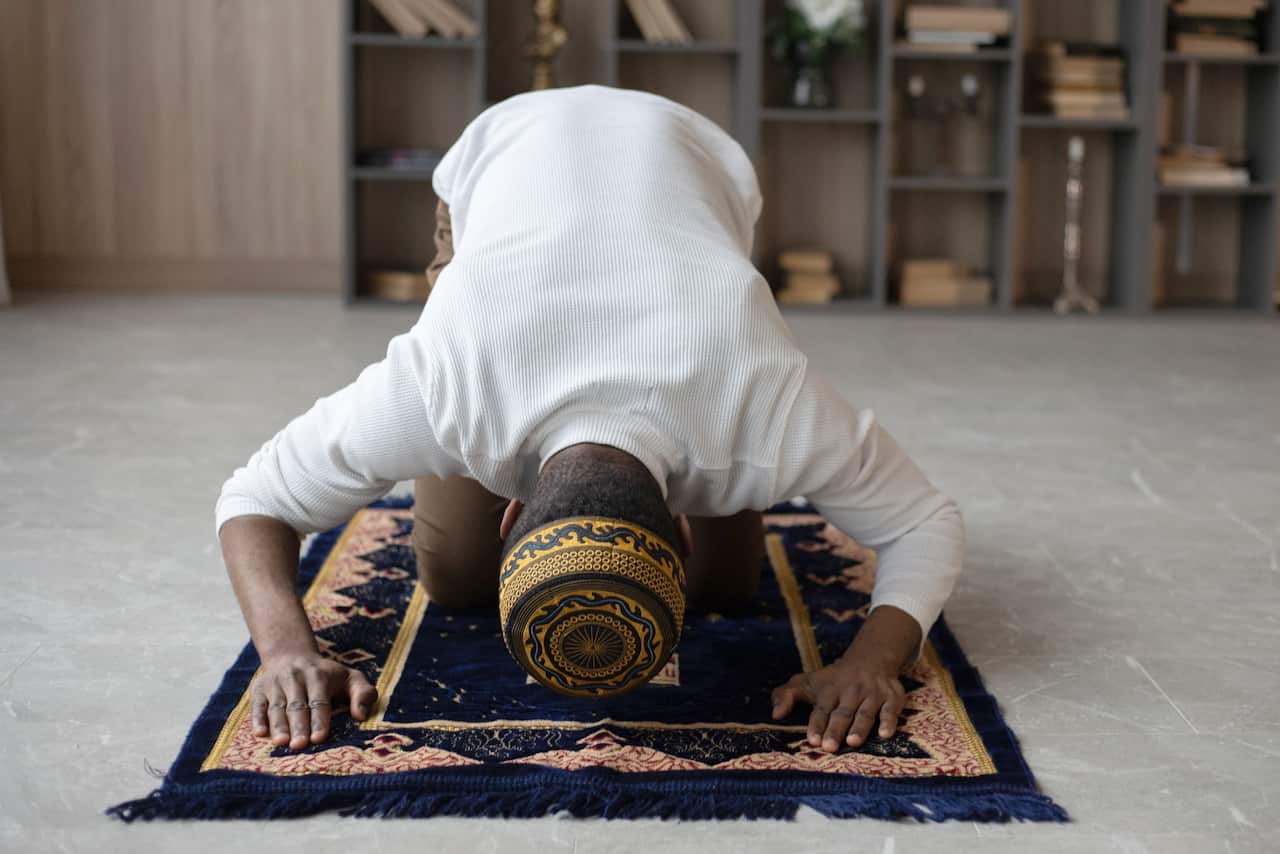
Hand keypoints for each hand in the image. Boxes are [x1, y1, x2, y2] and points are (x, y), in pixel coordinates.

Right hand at [251, 653, 377, 749]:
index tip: (319, 738)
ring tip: (281, 742)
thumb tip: (360, 716)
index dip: (319, 720)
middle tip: (299, 745)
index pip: (319, 701)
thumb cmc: (327, 676)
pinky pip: (257, 705)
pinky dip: (257, 719)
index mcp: (319, 676)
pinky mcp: (259, 690)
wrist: (291, 655)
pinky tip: (259, 733)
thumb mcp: (350, 678)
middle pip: (297, 705)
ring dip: (278, 725)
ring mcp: (275, 683)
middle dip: (298, 726)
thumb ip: (363, 693)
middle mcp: (295, 678)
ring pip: (276, 706)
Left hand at [771, 657, 906, 752]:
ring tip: (853, 742)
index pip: (821, 709)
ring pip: (865, 712)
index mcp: (828, 691)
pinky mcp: (892, 697)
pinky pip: (891, 710)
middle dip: (835, 729)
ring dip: (860, 727)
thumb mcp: (806, 682)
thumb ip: (786, 695)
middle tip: (829, 747)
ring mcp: (872, 694)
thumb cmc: (832, 680)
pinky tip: (885, 733)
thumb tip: (774, 715)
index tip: (812, 739)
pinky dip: (889, 721)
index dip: (817, 724)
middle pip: (842, 713)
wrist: (870, 659)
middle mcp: (850, 692)